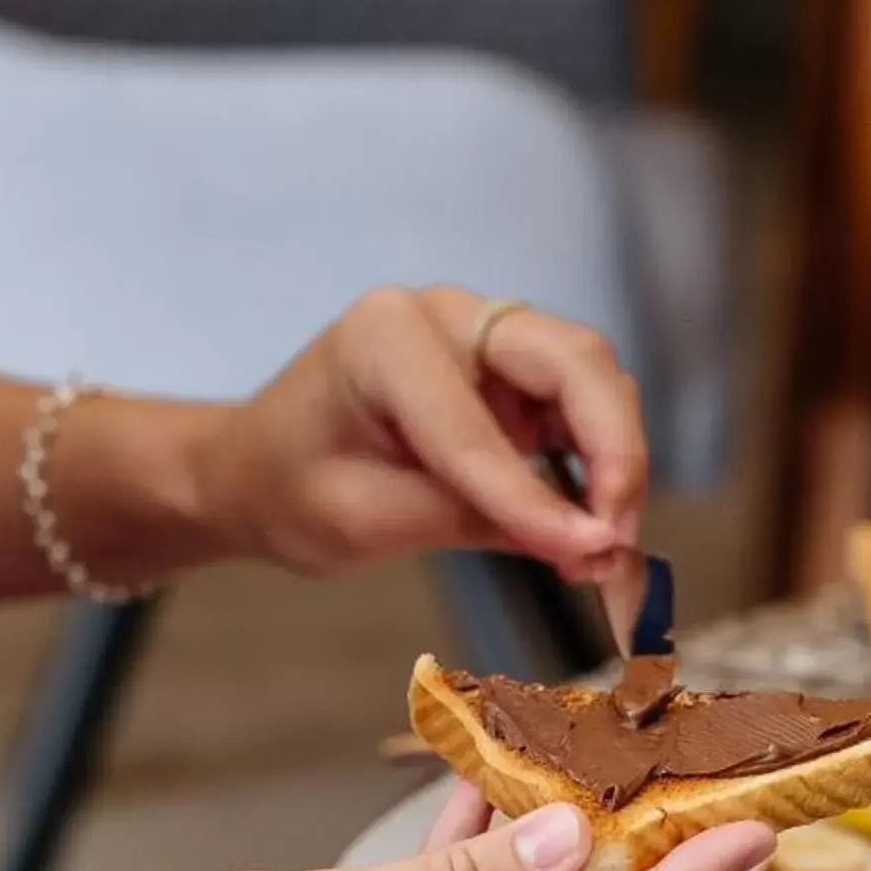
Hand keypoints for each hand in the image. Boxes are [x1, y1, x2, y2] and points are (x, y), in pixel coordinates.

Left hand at [185, 286, 647, 580]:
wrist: (253, 469)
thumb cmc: (289, 488)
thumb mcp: (367, 520)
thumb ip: (478, 522)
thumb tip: (590, 547)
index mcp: (387, 338)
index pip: (479, 427)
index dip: (535, 498)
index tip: (589, 556)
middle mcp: (447, 315)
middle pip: (573, 363)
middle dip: (613, 451)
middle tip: (616, 538)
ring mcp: (484, 335)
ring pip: (590, 379)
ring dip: (615, 457)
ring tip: (604, 541)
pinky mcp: (507, 371)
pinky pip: (578, 404)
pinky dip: (598, 459)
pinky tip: (589, 522)